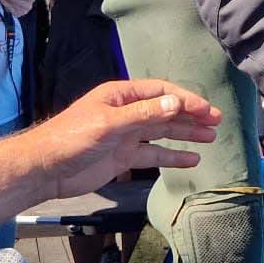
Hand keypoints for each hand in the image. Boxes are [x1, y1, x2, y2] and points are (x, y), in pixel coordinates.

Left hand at [25, 79, 222, 198]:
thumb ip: (145, 115)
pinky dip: (172, 156)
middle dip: (191, 115)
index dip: (186, 100)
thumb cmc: (72, 138)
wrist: (46, 169)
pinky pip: (153, 154)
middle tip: (217, 122)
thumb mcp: (110, 124)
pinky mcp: (123, 157)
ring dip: (186, 134)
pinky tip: (192, 159)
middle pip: (166, 111)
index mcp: (121, 96)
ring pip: (163, 132)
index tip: (207, 110)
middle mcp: (126, 112)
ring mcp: (126, 135)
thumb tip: (177, 102)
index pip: (161, 93)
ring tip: (211, 138)